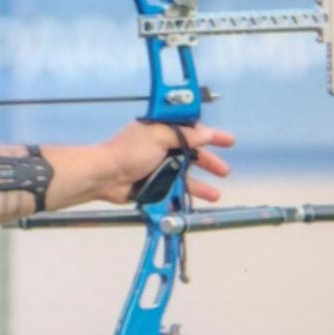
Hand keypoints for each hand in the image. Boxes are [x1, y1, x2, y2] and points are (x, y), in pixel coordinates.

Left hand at [96, 120, 234, 205]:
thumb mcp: (159, 136)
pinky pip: (174, 190)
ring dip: (201, 185)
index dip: (210, 135)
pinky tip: (196, 204)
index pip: (191, 129)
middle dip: (209, 162)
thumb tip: (206, 132)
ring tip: (215, 195)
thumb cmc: (129, 151)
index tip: (227, 141)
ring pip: (185, 176)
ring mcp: (158, 166)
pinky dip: (185, 196)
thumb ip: (185, 135)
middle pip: (192, 154)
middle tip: (224, 171)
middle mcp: (161, 147)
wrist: (106, 176)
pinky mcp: (153, 184)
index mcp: (162, 130)